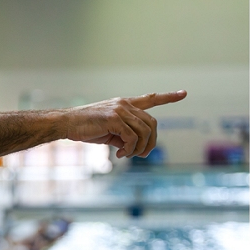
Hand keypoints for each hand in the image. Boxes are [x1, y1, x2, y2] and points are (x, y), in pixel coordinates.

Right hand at [65, 90, 186, 157]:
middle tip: (140, 155)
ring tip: (126, 155)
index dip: (168, 97)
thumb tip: (135, 146)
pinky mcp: (114, 118)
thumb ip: (124, 134)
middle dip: (151, 142)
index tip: (183, 93)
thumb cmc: (85, 128)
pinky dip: (129, 149)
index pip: (150, 99)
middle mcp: (125, 104)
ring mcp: (120, 110)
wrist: (66, 123)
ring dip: (139, 148)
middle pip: (152, 124)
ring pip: (144, 131)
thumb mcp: (109, 131)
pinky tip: (119, 154)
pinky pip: (132, 137)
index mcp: (124, 104)